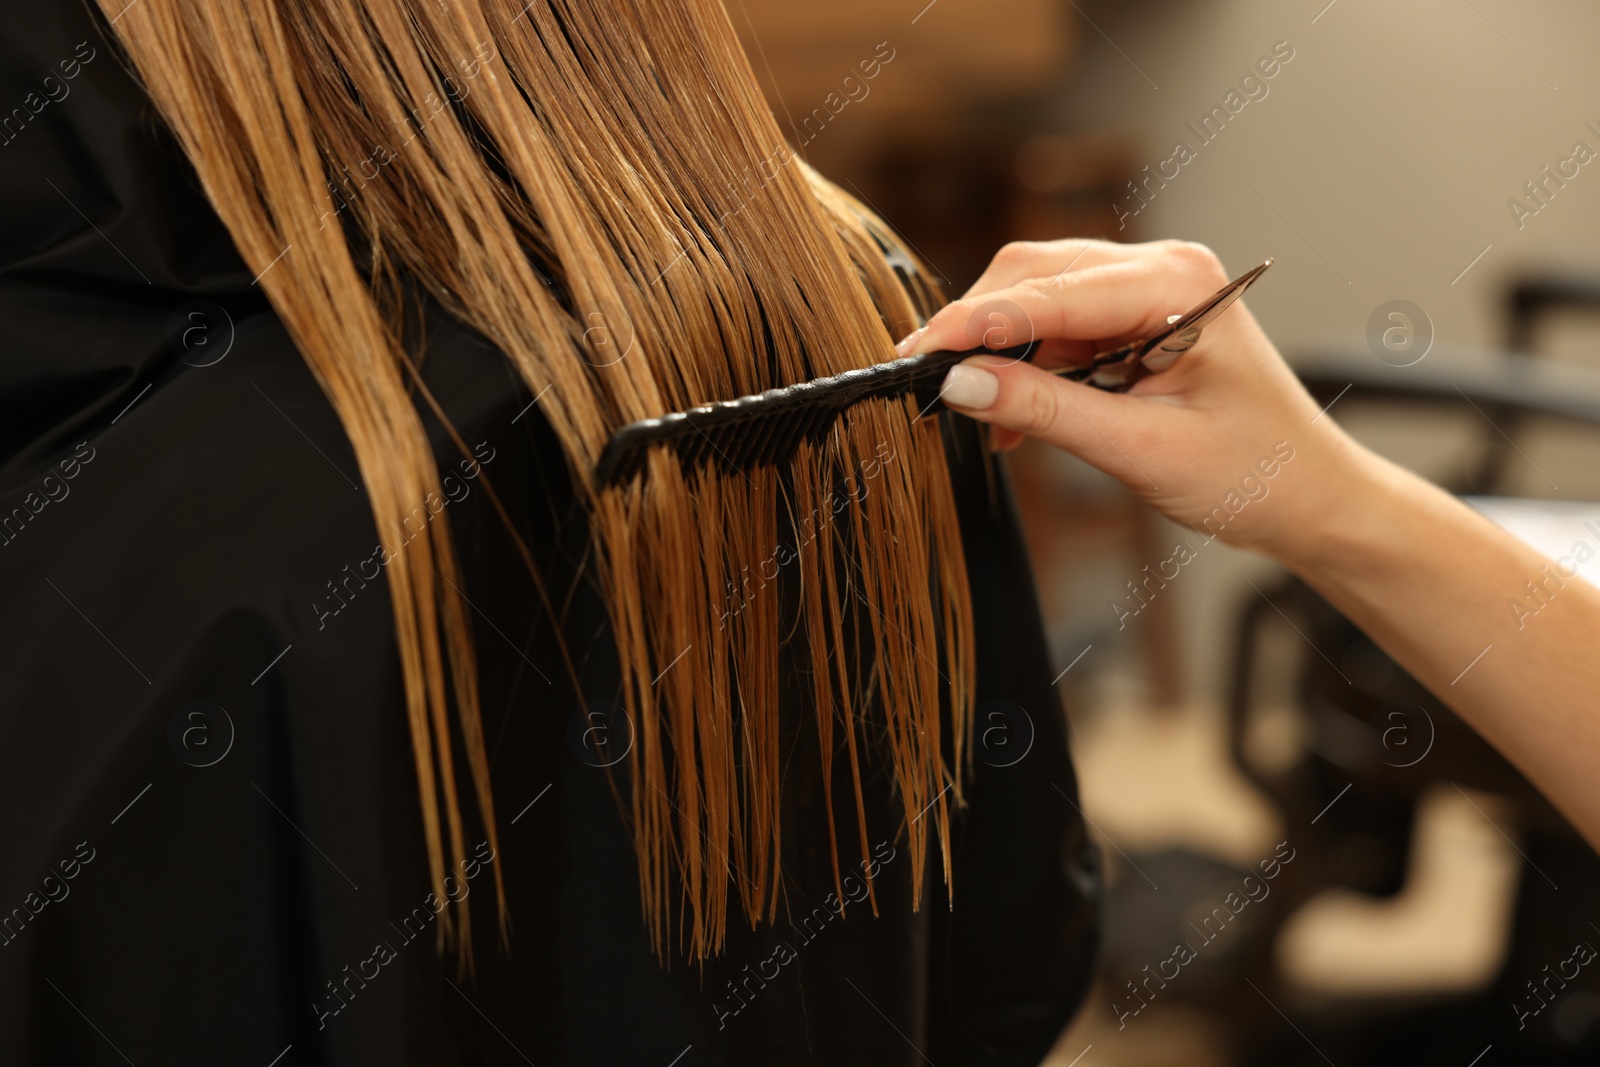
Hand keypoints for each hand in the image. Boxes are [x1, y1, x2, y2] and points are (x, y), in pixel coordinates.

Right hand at [901, 239, 1376, 557]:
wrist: (1312, 498)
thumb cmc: (1256, 474)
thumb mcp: (1142, 450)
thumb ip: (1048, 412)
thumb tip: (963, 385)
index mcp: (1176, 285)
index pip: (1045, 292)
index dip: (971, 324)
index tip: (915, 356)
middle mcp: (1162, 269)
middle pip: (1032, 276)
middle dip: (976, 329)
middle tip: (927, 383)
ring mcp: (1149, 290)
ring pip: (1038, 298)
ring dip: (999, 353)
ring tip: (979, 414)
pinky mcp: (1136, 319)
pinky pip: (1058, 328)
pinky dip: (1026, 368)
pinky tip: (1014, 418)